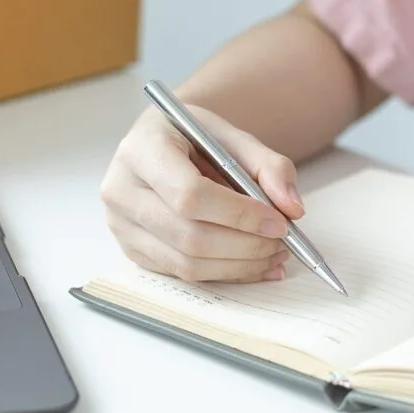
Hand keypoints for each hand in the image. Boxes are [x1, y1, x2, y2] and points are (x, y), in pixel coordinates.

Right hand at [100, 105, 302, 282]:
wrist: (169, 145)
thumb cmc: (199, 139)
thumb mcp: (235, 139)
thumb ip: (270, 167)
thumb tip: (292, 209)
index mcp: (142, 149)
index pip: (189, 195)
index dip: (239, 214)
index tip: (279, 222)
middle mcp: (121, 189)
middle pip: (189, 236)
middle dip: (246, 246)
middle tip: (283, 243)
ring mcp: (121, 225)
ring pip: (186, 262)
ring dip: (240, 265)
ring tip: (275, 255)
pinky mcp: (132, 250)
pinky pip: (182, 274)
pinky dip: (227, 274)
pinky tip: (256, 265)